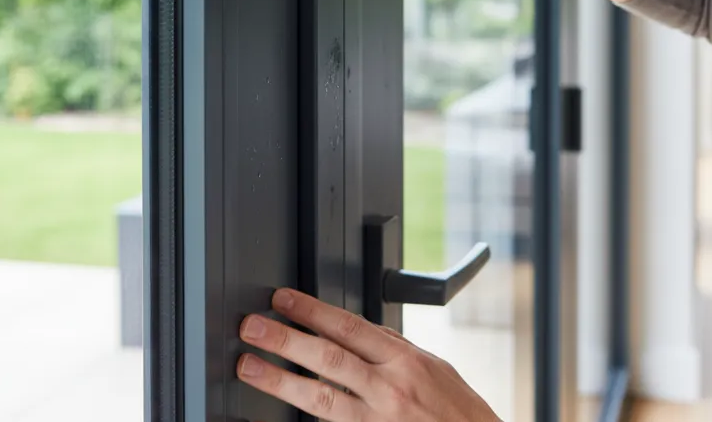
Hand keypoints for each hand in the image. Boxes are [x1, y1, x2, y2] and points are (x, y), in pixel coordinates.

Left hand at [237, 288, 500, 421]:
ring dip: (280, 380)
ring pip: (320, 398)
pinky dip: (306, 418)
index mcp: (406, 361)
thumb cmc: (461, 416)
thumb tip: (359, 332)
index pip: (349, 327)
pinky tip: (282, 409)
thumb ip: (396, 351)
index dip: (312, 311)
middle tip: (251, 326)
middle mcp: (391, 390)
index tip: (283, 300)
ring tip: (250, 367)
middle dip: (285, 339)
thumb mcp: (435, 370)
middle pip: (328, 358)